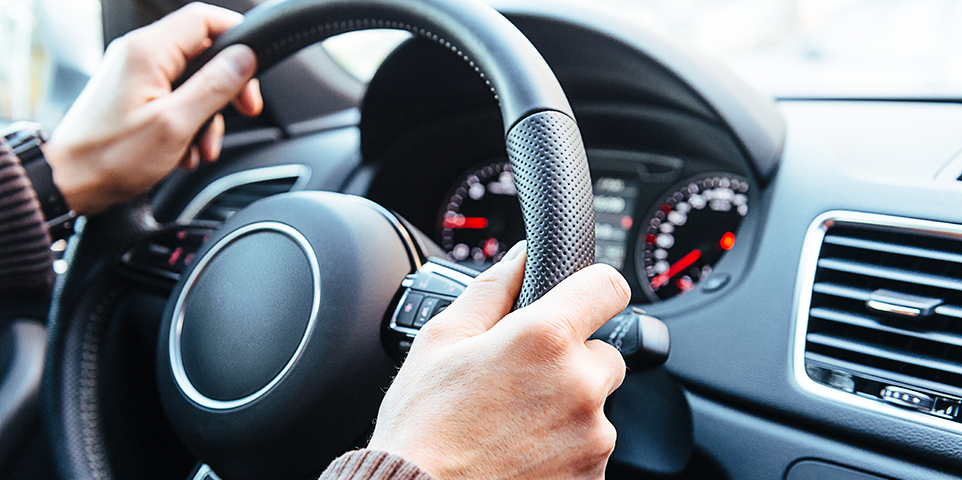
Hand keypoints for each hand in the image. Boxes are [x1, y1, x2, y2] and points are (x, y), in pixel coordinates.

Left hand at [43, 2, 262, 214]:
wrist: (67, 181)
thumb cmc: (110, 156)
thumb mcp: (175, 124)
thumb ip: (214, 86)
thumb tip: (245, 58)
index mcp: (149, 51)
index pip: (205, 19)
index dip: (238, 39)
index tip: (253, 71)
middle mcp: (140, 54)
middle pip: (203, 52)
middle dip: (228, 86)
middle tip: (243, 111)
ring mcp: (135, 74)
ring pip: (193, 79)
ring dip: (209, 114)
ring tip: (203, 147)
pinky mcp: (133, 94)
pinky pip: (174, 97)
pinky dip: (189, 122)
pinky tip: (185, 150)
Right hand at [368, 242, 629, 478]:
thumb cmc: (423, 428)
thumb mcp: (441, 341)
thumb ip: (491, 289)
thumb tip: (518, 258)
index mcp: (545, 338)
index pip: (608, 287)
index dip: (591, 288)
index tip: (578, 300)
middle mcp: (580, 385)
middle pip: (603, 353)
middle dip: (570, 360)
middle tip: (520, 380)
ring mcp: (592, 437)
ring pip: (595, 405)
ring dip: (567, 407)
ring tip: (511, 424)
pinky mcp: (593, 477)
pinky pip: (590, 448)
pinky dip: (564, 447)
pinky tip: (520, 452)